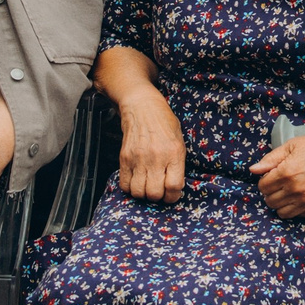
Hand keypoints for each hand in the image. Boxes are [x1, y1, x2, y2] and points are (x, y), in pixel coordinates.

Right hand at [116, 87, 186, 202]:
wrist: (142, 107)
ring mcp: (138, 158)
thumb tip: (175, 187)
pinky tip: (136, 182)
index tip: (172, 195)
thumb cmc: (164, 123)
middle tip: (159, 192)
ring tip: (147, 187)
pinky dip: (130, 188)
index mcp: (174, 153)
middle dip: (158, 198)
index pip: (174, 186)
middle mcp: (156, 157)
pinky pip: (125, 184)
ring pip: (139, 192)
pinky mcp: (124, 158)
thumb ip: (177, 164)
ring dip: (143, 194)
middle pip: (155, 193)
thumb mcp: (179, 141)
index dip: (173, 196)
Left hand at [251, 129, 304, 219]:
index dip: (265, 181)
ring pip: (281, 212)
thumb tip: (254, 169)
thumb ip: (271, 159)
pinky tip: (300, 196)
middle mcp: (294, 189)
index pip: (263, 187)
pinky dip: (295, 208)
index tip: (271, 177)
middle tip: (279, 185)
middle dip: (271, 193)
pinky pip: (297, 215)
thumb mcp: (293, 145)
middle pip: (270, 201)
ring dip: (281, 203)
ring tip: (288, 192)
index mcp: (285, 172)